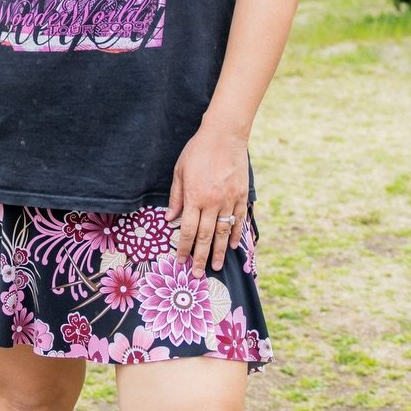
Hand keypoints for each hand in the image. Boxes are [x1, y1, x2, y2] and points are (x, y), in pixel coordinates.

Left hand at [166, 124, 249, 276]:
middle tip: (196, 274)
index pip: (186, 230)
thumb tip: (169, 218)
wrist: (224, 136)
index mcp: (194, 197)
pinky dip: (235, 234)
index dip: (183, 248)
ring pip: (223, 233)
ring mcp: (228, 200)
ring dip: (219, 252)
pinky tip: (233, 246)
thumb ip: (176, 197)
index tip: (180, 261)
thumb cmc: (198, 151)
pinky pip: (238, 220)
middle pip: (205, 237)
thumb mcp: (179, 171)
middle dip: (199, 257)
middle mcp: (212, 203)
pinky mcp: (241, 196)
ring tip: (216, 267)